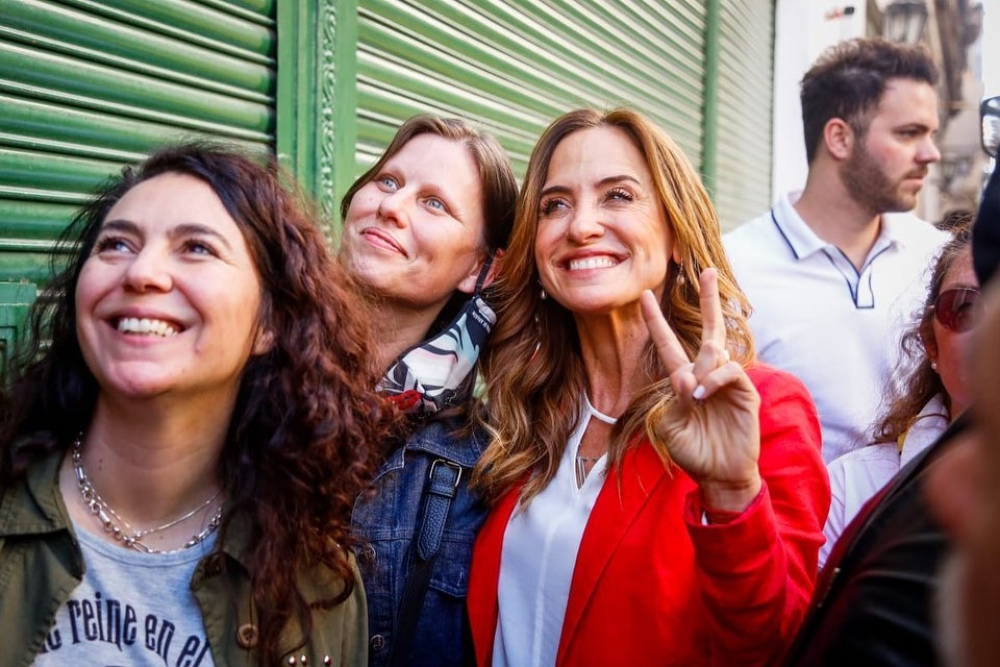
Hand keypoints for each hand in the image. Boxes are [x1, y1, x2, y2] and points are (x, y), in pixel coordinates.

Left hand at [639, 268, 761, 511]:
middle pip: (709, 330)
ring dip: (701, 369)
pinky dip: (714, 379)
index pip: (669, 344)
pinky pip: (728, 371)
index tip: (644, 296)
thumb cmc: (693, 453)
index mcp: (684, 381)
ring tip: (696, 397)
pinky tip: (704, 394)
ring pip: (714, 352)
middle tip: (706, 270)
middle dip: (708, 300)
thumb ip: (673, 402)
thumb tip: (687, 377)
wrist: (719, 475)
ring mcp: (727, 382)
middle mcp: (706, 375)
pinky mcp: (745, 392)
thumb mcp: (670, 428)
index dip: (655, 321)